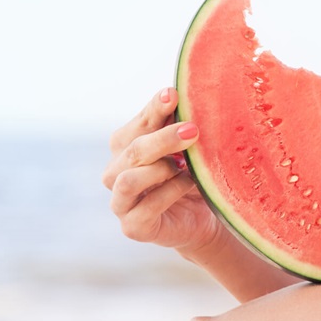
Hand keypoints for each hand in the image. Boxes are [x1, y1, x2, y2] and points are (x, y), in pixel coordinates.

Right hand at [102, 87, 222, 253]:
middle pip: (132, 150)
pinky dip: (170, 192)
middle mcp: (116, 173)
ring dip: (161, 169)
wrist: (204, 220)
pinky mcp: (133, 227)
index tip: (173, 95)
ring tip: (188, 167)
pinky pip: (146, 207)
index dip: (153, 110)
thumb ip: (177, 125)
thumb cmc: (191, 178)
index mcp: (125, 148)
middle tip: (193, 130)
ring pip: (128, 180)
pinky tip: (189, 184)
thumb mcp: (186, 149)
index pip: (136, 125)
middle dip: (163, 138)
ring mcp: (121, 203)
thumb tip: (177, 93)